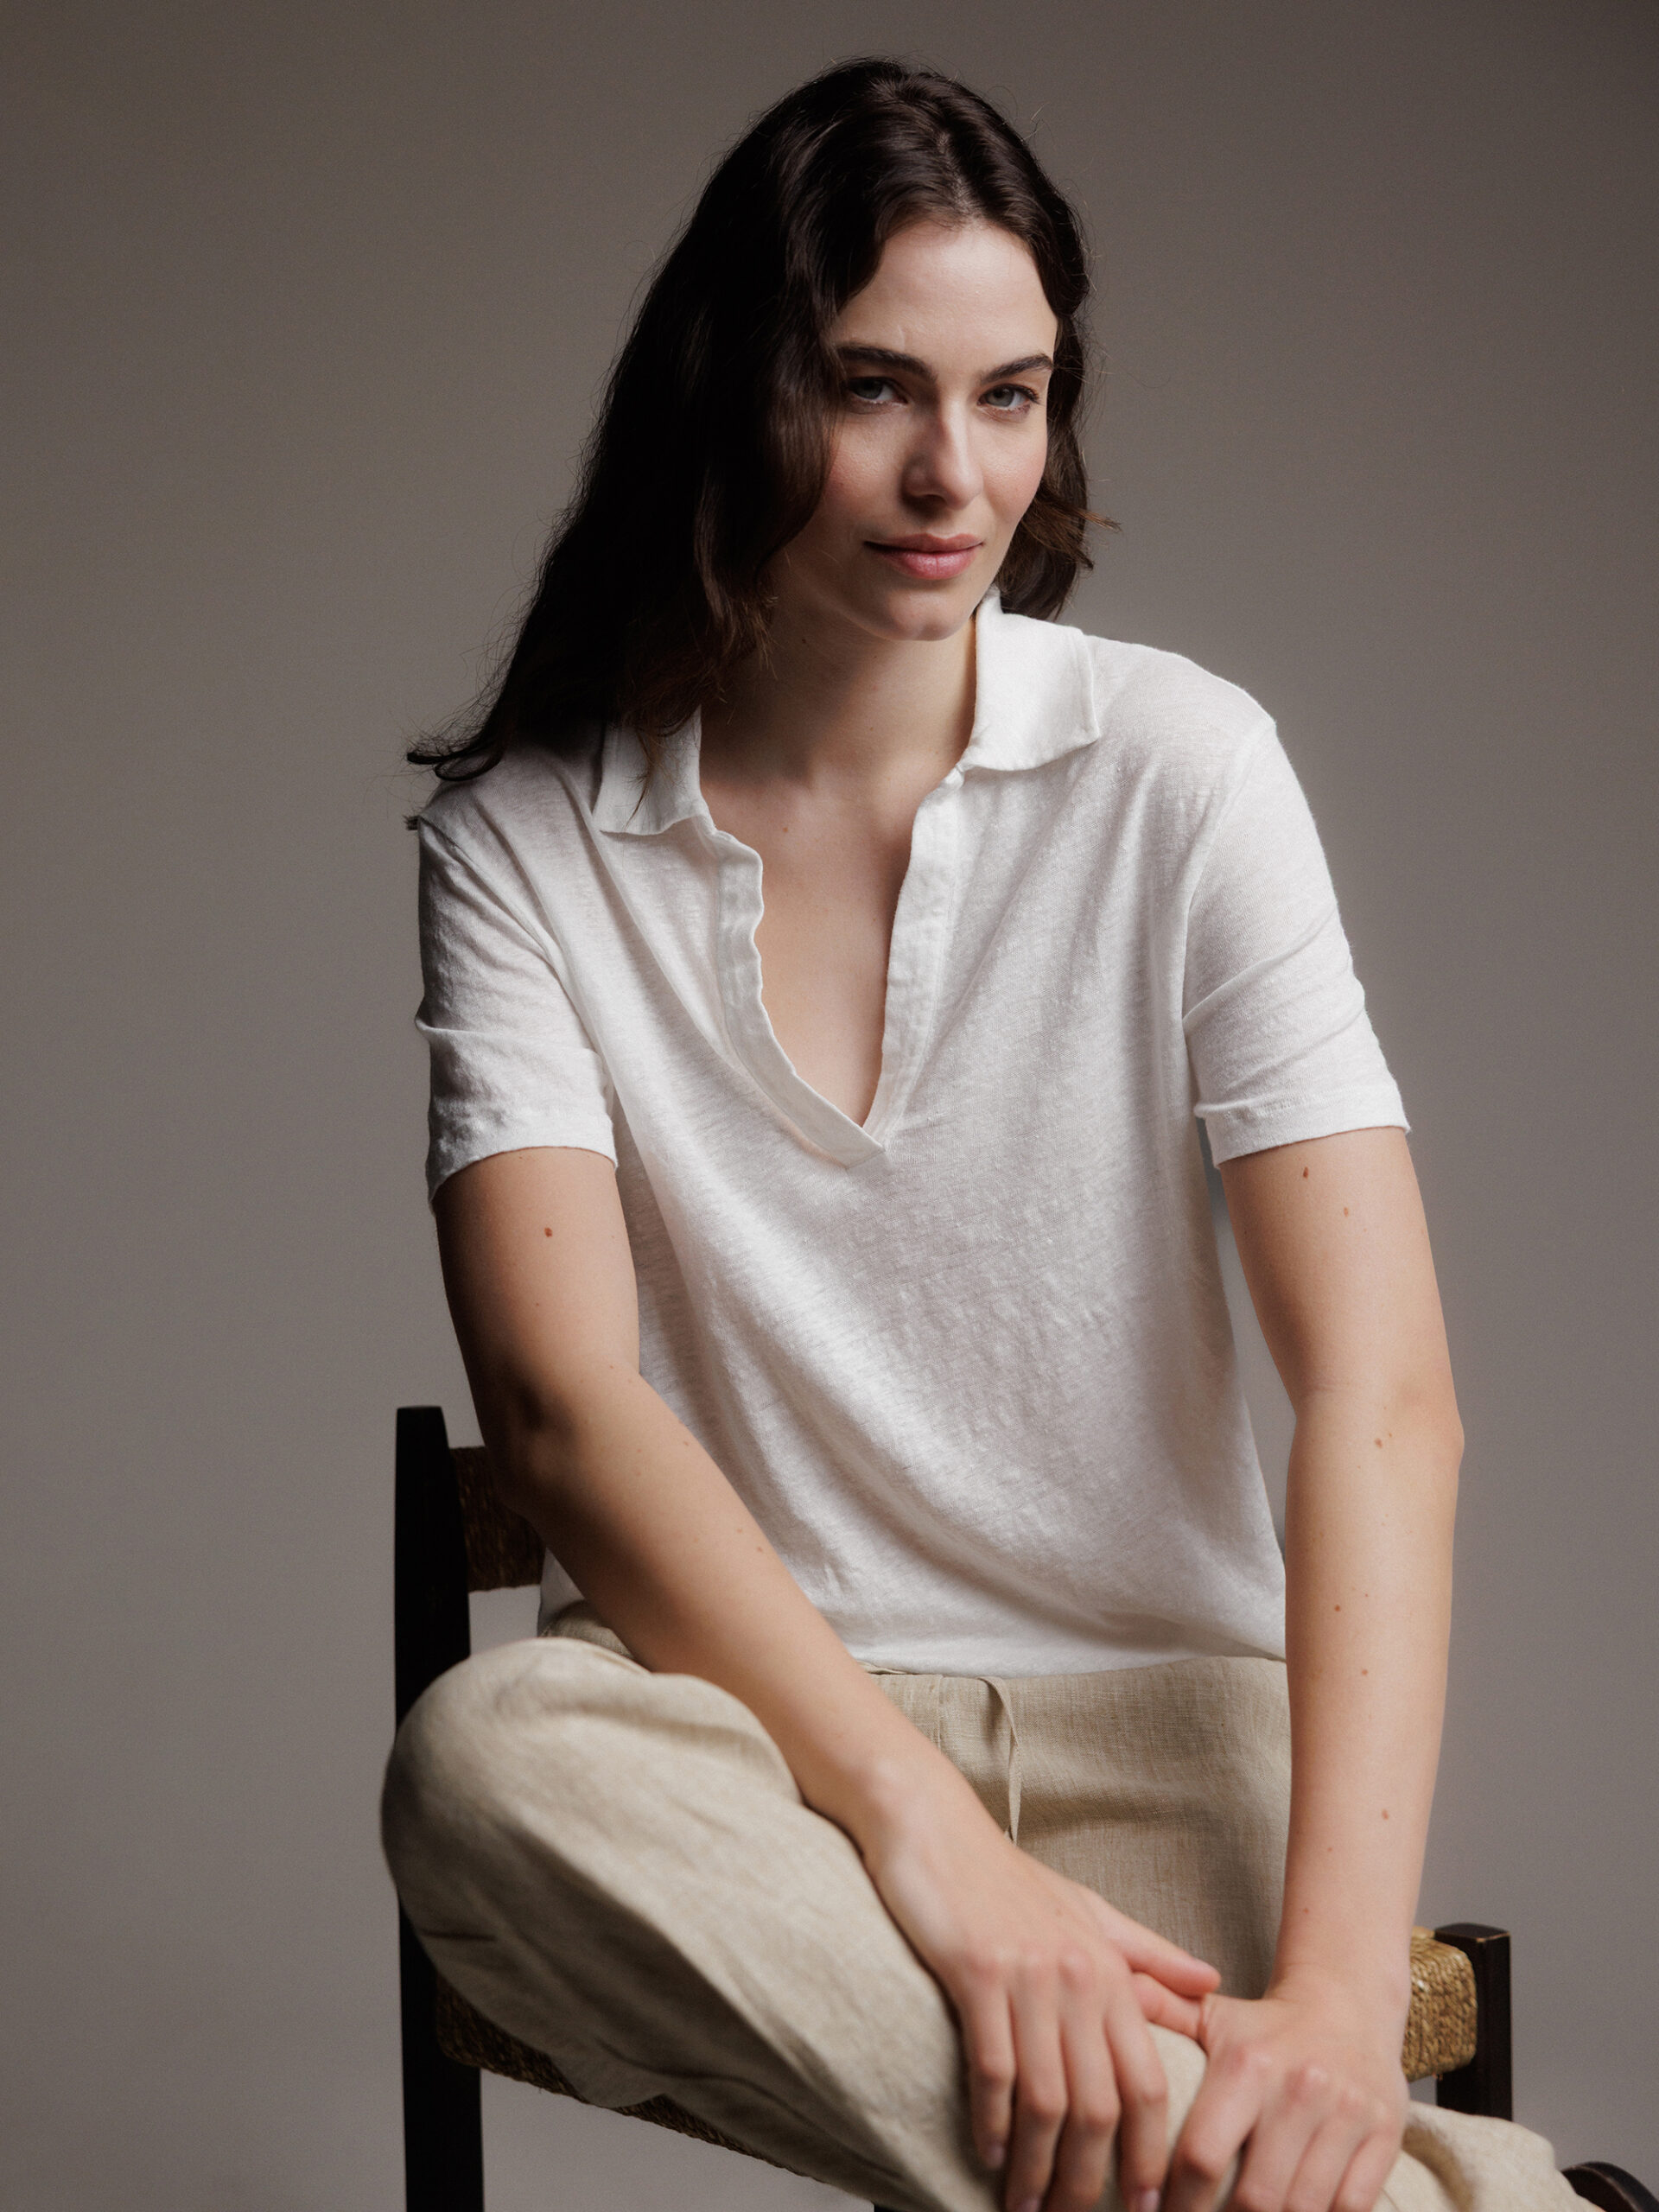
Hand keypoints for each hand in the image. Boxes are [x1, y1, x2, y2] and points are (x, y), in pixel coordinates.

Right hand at [860, 1763, 1219, 2211]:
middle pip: (1102, 2105)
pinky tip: (989, 2152)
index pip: (1147, 2081)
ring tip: (1027, 2206)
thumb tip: (1212, 1985)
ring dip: (1039, 2167)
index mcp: (1110, 1970)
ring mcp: (1029, 1976)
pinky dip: (993, 2121)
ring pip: (1048, 2099)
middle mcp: (1079, 1977)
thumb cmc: (1009, 1880)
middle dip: (1093, 2180)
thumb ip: (1147, 1956)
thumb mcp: (1087, 1912)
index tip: (1148, 2204)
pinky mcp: (977, 1973)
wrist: (935, 1828)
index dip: (1151, 2152)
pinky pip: (993, 2067)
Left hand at [1163, 1975, 1407, 2211]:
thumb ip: (1160, 2012)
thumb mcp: (1212, 2016)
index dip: (1176, 2203)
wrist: (1347, 2004)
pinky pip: (1353, 2208)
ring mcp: (1346, 2115)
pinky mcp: (1384, 2136)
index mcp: (1247, 2063)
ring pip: (1303, 2209)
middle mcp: (1299, 2088)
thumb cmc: (1265, 2028)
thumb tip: (1115, 1991)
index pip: (1202, 2155)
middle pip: (1255, 2197)